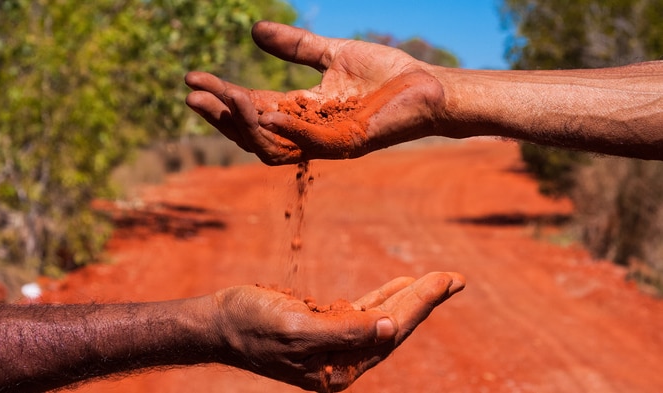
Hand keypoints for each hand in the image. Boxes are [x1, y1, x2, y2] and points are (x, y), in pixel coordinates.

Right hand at [185, 21, 446, 164]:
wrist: (429, 85)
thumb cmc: (386, 74)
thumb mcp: (331, 54)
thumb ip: (295, 47)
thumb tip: (254, 30)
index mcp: (301, 112)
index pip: (251, 108)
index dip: (220, 96)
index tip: (191, 77)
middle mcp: (308, 132)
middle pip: (252, 133)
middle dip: (221, 116)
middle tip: (192, 95)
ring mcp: (327, 141)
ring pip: (273, 145)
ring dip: (246, 124)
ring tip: (224, 97)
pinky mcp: (350, 143)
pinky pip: (311, 143)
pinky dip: (287, 130)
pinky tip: (265, 111)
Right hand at [211, 271, 464, 391]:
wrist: (219, 322)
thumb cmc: (251, 324)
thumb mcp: (297, 328)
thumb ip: (345, 332)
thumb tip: (390, 329)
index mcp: (339, 368)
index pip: (390, 333)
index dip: (420, 305)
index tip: (445, 280)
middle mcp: (342, 360)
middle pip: (393, 327)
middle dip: (424, 301)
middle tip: (455, 278)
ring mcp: (334, 345)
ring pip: (382, 318)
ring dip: (410, 298)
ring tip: (439, 280)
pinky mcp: (325, 328)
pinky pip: (363, 312)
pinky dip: (383, 297)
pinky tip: (400, 285)